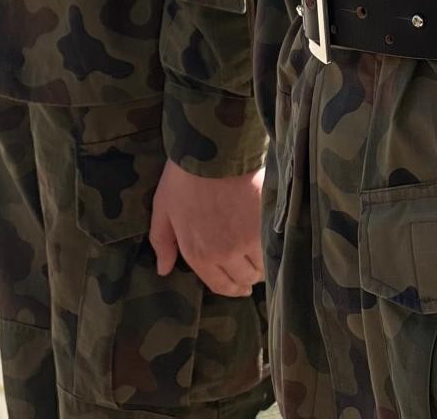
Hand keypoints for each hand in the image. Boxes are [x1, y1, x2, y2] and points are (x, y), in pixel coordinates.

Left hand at [148, 159, 264, 297]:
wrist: (215, 148)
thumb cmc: (185, 176)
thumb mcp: (163, 208)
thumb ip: (163, 242)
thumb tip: (163, 270)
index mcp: (199, 254)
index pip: (220, 285)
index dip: (232, 289)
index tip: (241, 289)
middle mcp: (225, 254)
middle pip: (245, 278)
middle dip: (248, 276)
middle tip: (253, 269)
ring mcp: (248, 239)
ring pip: (262, 264)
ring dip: (263, 262)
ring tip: (263, 253)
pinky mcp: (266, 222)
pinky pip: (274, 245)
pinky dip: (274, 245)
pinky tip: (273, 239)